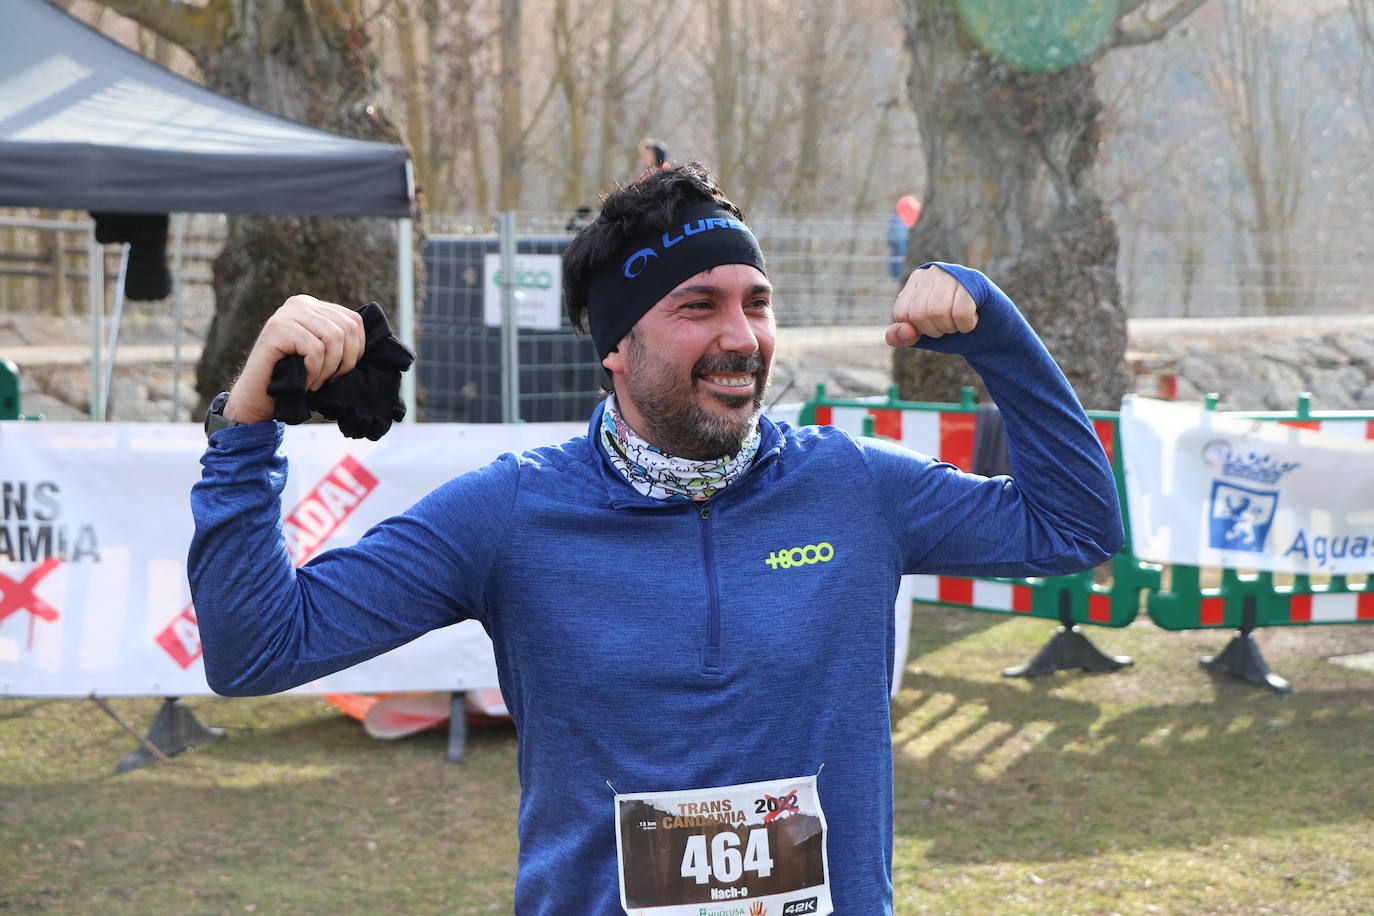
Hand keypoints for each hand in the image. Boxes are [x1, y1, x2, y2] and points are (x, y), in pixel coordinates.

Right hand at [224, 296, 365, 423]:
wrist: (258, 397)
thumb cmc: (295, 379)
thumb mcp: (324, 355)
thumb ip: (342, 341)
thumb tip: (379, 343)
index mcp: (314, 306)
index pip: (355, 321)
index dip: (356, 351)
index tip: (340, 371)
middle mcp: (300, 303)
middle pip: (348, 329)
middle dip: (344, 362)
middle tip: (328, 380)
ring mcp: (286, 313)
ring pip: (334, 338)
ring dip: (328, 369)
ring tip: (314, 381)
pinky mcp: (277, 329)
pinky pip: (315, 349)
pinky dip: (314, 372)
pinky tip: (304, 381)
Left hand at [884, 266, 977, 346]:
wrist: (992, 325)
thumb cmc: (952, 325)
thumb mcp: (922, 334)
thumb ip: (902, 336)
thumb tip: (906, 332)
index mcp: (915, 281)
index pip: (902, 314)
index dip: (918, 330)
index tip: (932, 326)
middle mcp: (932, 272)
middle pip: (919, 314)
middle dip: (935, 331)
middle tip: (949, 325)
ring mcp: (953, 273)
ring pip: (937, 312)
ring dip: (951, 328)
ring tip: (959, 321)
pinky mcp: (974, 280)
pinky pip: (961, 312)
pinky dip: (966, 325)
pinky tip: (973, 318)